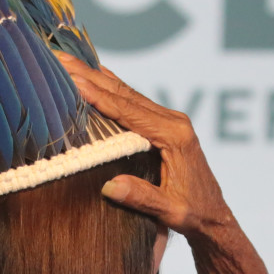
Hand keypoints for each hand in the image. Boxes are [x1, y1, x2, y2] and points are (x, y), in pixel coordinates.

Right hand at [53, 52, 232, 238]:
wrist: (214, 214)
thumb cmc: (194, 213)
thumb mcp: (170, 210)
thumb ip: (142, 197)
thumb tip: (111, 186)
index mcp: (174, 135)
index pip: (128, 111)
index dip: (98, 96)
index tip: (72, 80)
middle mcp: (173, 121)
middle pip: (124, 93)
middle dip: (90, 75)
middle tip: (60, 59)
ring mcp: (169, 120)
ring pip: (127, 93)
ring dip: (96, 76)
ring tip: (68, 61)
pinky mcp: (165, 125)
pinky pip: (132, 101)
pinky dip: (110, 87)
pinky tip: (95, 74)